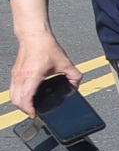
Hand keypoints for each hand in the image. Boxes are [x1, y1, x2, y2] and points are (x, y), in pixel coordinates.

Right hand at [7, 0, 80, 114]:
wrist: (33, 35)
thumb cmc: (47, 47)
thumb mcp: (65, 63)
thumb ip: (74, 76)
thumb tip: (76, 87)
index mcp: (32, 75)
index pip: (26, 97)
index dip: (29, 109)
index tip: (35, 115)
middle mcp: (21, 76)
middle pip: (16, 100)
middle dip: (24, 109)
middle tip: (34, 113)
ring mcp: (16, 75)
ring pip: (12, 95)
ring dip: (20, 104)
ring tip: (30, 108)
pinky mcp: (15, 73)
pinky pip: (12, 89)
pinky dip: (18, 96)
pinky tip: (27, 97)